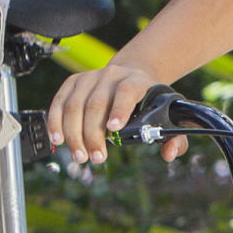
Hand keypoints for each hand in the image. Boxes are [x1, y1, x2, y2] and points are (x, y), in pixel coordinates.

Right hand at [47, 58, 178, 171]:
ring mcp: (89, 77)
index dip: (119, 109)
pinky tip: (59, 140)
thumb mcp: (167, 115)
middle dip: (93, 134)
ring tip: (80, 155)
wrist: (132, 75)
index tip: (114, 129)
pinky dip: (56, 121)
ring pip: (74, 104)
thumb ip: (176, 137)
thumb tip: (169, 154)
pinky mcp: (73, 82)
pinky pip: (59, 102)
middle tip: (96, 157)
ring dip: (74, 133)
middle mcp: (111, 75)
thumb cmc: (148, 101)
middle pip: (96, 103)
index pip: (126, 92)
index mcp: (136, 81)